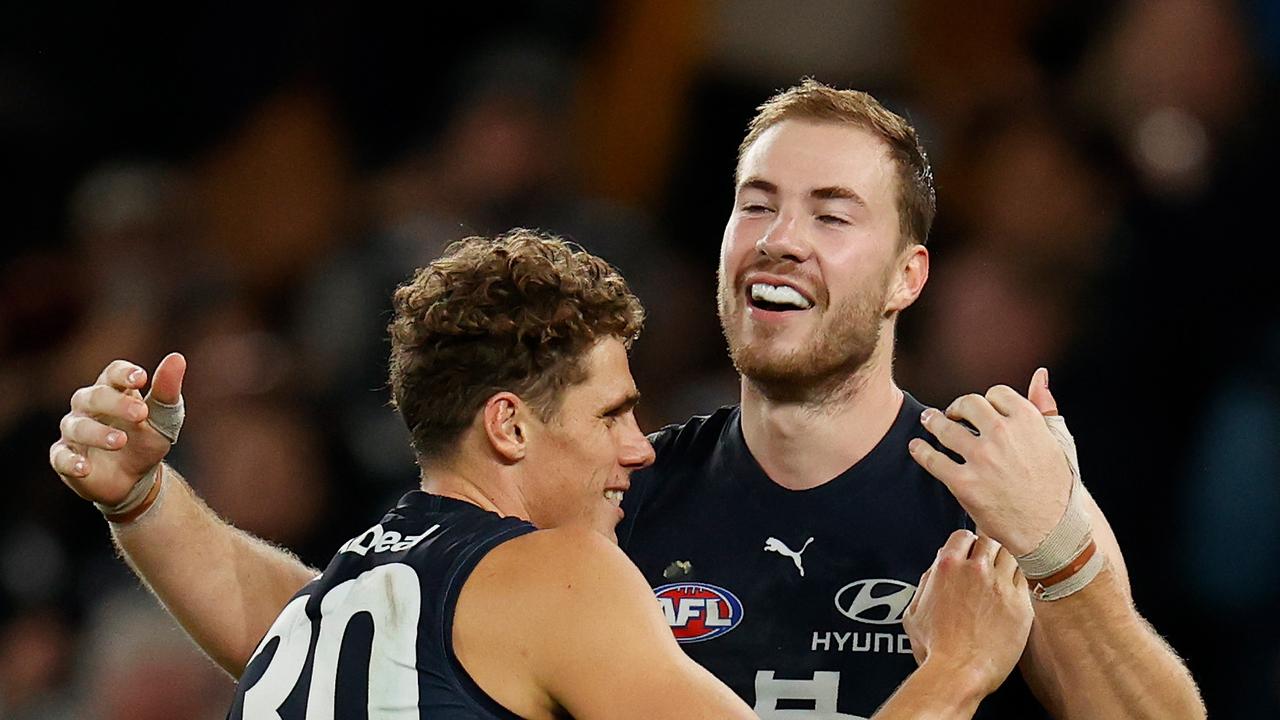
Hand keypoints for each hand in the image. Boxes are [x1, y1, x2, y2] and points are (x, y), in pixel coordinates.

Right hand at [49, 353, 186, 505]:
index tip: (141, 378)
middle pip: (94, 396)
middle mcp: (88, 407)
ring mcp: (74, 432)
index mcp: (113, 391)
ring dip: (98, 433)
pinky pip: (60, 457)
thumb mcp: (164, 418)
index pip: (112, 374)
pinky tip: (85, 468)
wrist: (136, 479)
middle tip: (141, 413)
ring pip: (77, 426)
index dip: (124, 373)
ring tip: (121, 441)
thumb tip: (177, 358)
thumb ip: (167, 391)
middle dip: (115, 403)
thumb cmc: (147, 440)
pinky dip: (71, 462)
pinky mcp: (64, 457)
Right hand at [903, 530, 1032, 696]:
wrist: (958, 672)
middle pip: (990, 541)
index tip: (971, 553)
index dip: (968, 544)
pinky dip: (1020, 583)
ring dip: (1006, 564)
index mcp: (947, 566)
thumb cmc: (935, 648)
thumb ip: (927, 581)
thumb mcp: (914, 610)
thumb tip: (937, 568)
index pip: (964, 536)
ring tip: (1003, 579)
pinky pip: (1026, 580)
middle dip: (988, 552)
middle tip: (989, 566)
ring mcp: (1000, 585)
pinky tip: (1013, 594)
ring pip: (1011, 556)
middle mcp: (976, 570)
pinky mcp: (1021, 603)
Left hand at [908, 368, 1072, 554]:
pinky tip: (916, 447)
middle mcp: (1002, 434)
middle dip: (956, 408)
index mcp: (1026, 420)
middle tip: (950, 414)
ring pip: (945, 429)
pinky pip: (934, 460)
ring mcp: (981, 458)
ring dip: (932, 422)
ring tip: (928, 421)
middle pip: (967, 405)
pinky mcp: (965, 483)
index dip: (986, 401)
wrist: (1052, 529)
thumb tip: (1040, 374)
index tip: (980, 410)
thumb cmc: (1058, 484)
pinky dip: (921, 451)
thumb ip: (1045, 405)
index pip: (994, 394)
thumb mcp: (1058, 440)